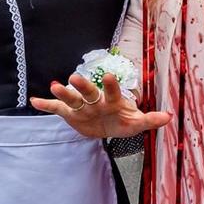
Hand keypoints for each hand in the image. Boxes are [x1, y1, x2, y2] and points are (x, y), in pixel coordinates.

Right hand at [29, 71, 169, 140]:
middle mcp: (96, 101)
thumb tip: (169, 117)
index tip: (109, 75)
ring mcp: (82, 106)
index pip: (113, 92)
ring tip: (55, 86)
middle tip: (75, 77)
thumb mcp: (137, 123)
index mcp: (113, 101)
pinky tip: (34, 101)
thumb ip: (151, 120)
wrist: (107, 127)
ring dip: (64, 93)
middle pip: (89, 92)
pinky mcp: (70, 114)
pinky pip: (57, 109)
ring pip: (72, 98)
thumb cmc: (123, 121)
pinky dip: (46, 105)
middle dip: (83, 86)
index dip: (111, 85)